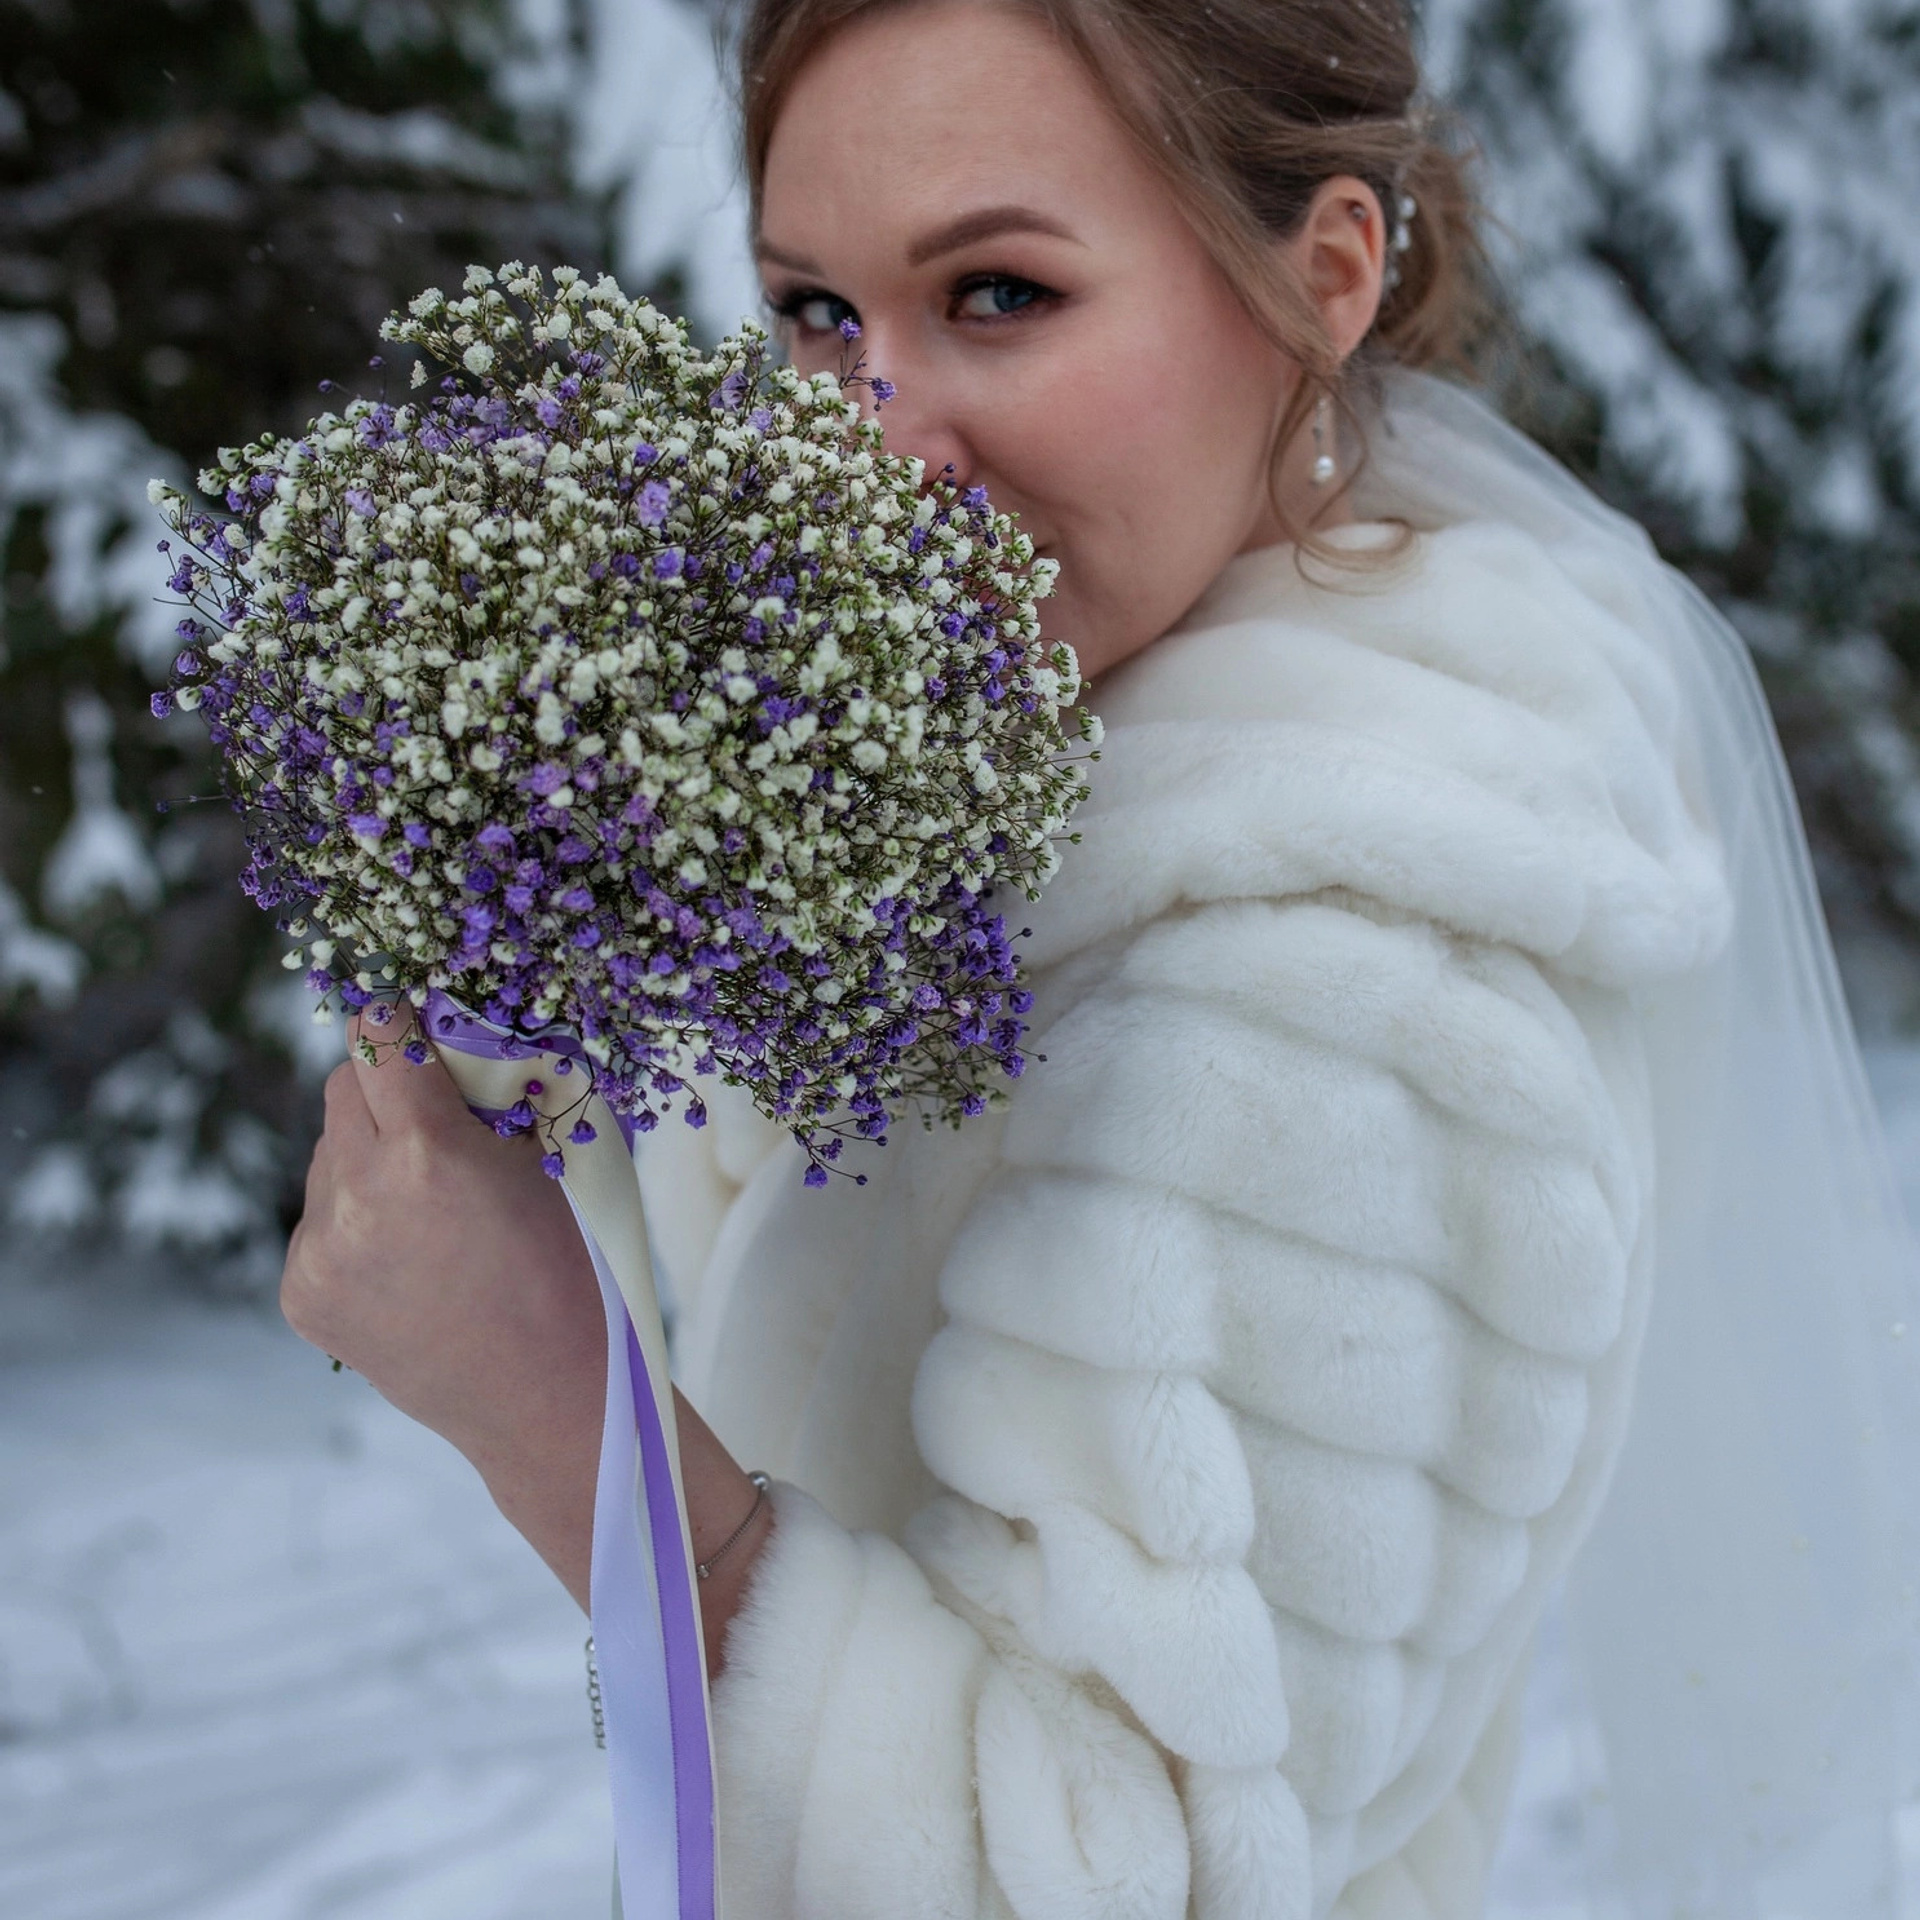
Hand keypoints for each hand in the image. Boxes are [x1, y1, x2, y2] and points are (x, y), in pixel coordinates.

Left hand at [281, 1011, 606, 1604]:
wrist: (543, 1394)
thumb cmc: (566, 1271)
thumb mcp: (539, 1163)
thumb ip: (481, 1099)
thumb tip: (446, 1040)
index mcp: (426, 1151)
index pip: (377, 1035)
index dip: (396, 1020)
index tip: (409, 1017)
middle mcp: (357, 1194)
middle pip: (344, 1089)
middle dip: (386, 1092)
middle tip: (435, 1123)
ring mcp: (320, 1250)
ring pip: (328, 1158)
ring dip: (370, 1163)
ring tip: (430, 1217)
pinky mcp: (300, 1293)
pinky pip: (318, 1223)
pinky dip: (353, 1226)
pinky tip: (405, 1262)